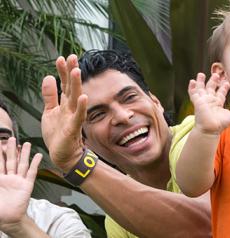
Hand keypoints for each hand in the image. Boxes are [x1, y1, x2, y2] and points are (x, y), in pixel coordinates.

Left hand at [0, 138, 41, 227]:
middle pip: (10, 160)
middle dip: (10, 149)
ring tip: (26, 143)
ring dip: (24, 154)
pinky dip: (35, 164)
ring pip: (21, 164)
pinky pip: (31, 173)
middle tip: (10, 138)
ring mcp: (19, 181)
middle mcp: (9, 178)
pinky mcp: (27, 185)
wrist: (9, 218)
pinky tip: (38, 156)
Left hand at [41, 55, 86, 171]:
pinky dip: (81, 107)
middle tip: (72, 57)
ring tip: (76, 71)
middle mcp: (70, 108)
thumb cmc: (58, 134)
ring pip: (75, 98)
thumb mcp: (49, 111)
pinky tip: (83, 97)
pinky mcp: (73, 128)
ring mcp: (73, 117)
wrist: (63, 154)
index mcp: (64, 104)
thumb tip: (48, 77)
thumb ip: (49, 95)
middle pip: (71, 87)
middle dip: (72, 72)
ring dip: (77, 85)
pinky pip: (79, 116)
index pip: (64, 84)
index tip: (62, 58)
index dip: (63, 71)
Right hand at [189, 73, 229, 134]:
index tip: (227, 82)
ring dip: (200, 81)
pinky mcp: (197, 102)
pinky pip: (193, 93)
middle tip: (216, 74)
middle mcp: (210, 100)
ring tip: (201, 74)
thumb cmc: (219, 125)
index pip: (220, 93)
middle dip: (213, 81)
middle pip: (211, 88)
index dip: (223, 87)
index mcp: (217, 103)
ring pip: (201, 89)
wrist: (210, 129)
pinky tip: (192, 81)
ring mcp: (203, 100)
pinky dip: (192, 87)